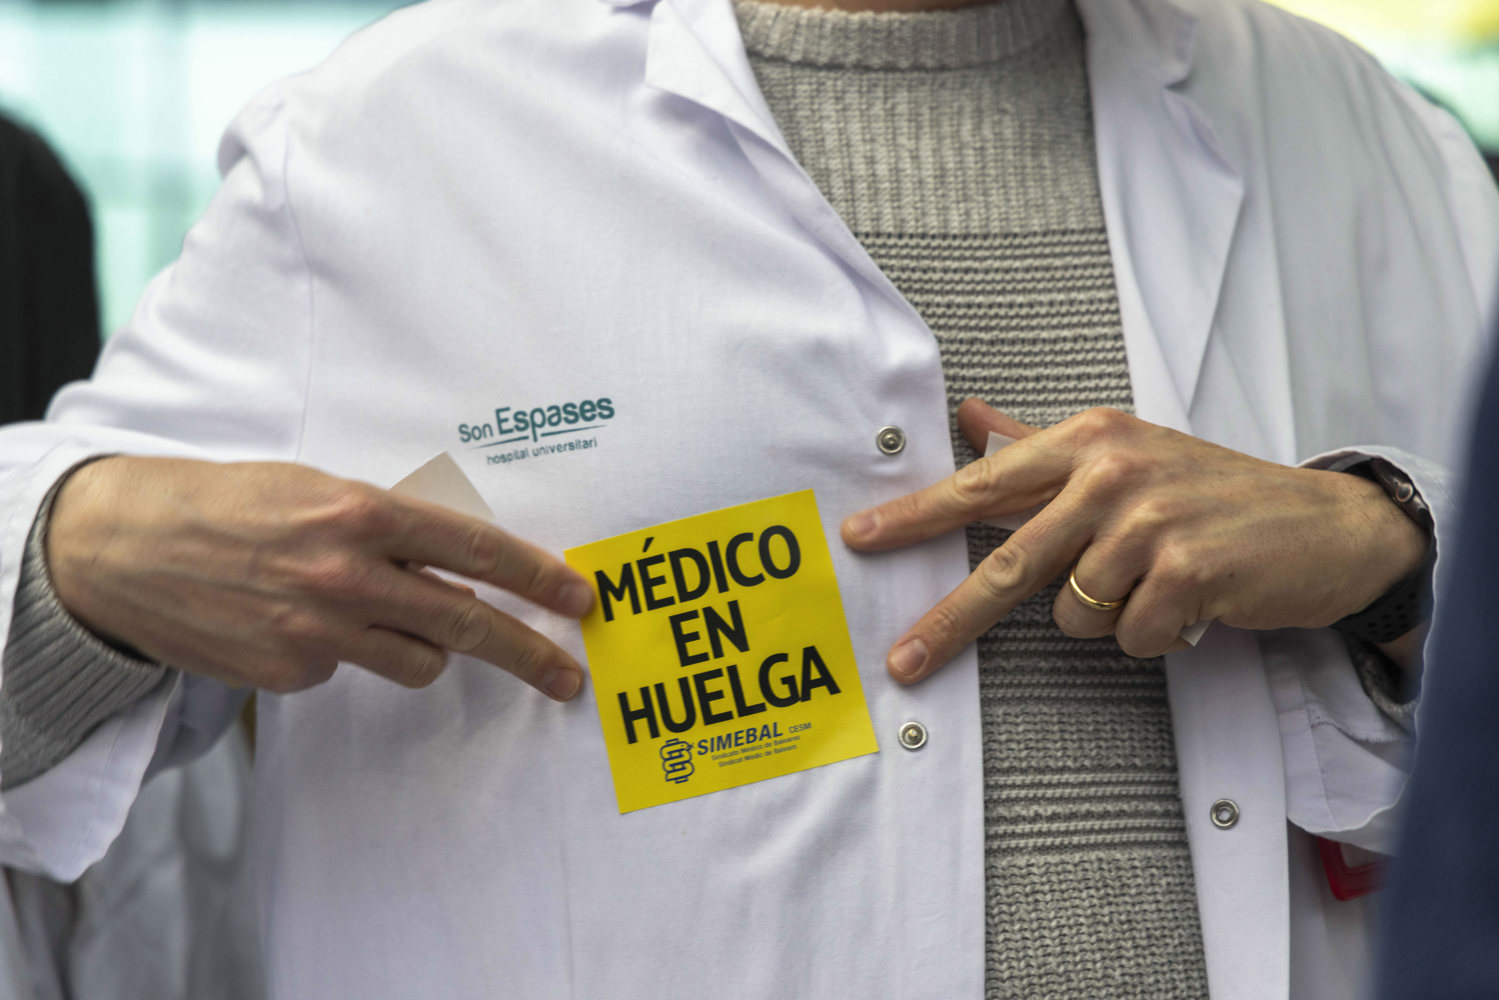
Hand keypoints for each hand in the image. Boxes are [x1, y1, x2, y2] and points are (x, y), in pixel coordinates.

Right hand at [47, 457, 592, 697]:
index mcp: (360, 512)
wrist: (124, 548)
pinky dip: (345, 651)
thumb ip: (391, 526)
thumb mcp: (319, 489)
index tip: (576, 597)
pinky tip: (297, 620)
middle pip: (466, 623)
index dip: (535, 576)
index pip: (474, 548)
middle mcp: (346, 573)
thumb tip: (461, 566)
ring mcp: (317, 630)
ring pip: (420, 660)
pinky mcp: (289, 672)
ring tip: (376, 612)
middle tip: (568, 675)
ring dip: (422, 644)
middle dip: (529, 652)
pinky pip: (351, 670)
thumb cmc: (232, 504)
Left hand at [841, 400, 1427, 682]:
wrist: (1327, 524)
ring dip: (1109, 617)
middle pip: (1007, 562)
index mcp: (1090, 440)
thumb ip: (1041, 444)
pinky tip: (1190, 605)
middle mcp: (1112, 473)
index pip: (983, 482)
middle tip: (905, 658)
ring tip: (1156, 585)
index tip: (862, 538)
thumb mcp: (1126, 452)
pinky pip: (1128, 639)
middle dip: (951, 619)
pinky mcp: (1187, 572)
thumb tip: (970, 418)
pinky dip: (1155, 636)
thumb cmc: (1212, 491)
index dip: (917, 516)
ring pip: (1072, 613)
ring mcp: (1150, 522)